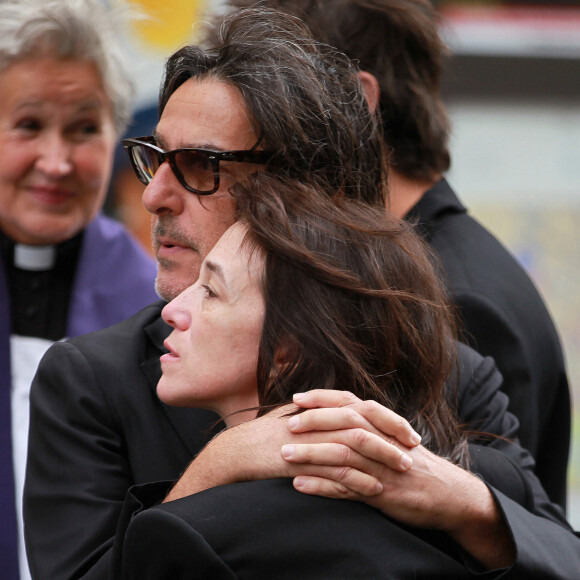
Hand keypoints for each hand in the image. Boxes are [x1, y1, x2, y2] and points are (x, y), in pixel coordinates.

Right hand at [165, 393, 419, 500]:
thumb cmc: (268, 435)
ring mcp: (312, 439)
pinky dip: (359, 479)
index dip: (388, 417)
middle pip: (364, 420)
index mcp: (321, 407)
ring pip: (356, 444)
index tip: (408, 430)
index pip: (362, 406)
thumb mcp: (297, 416)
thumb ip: (322, 413)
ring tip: (404, 469)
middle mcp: (319, 418)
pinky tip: (376, 489)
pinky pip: (337, 470)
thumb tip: (345, 412)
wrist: (239, 450)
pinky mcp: (303, 461)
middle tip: (415, 447)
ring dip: (382, 456)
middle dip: (392, 433)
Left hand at [285, 389, 514, 568]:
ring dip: (311, 454)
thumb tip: (339, 416)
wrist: (451, 495)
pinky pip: (348, 488)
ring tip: (284, 455)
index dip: (322, 398)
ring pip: (342, 454)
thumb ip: (370, 427)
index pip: (349, 403)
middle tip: (287, 425)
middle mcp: (382, 440)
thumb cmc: (416, 465)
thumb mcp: (395, 439)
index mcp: (383, 425)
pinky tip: (299, 486)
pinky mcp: (382, 493)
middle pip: (344, 423)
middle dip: (314, 421)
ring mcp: (381, 467)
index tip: (296, 397)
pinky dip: (322, 486)